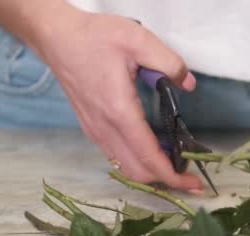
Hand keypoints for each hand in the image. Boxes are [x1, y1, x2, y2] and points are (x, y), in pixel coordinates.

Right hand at [29, 3, 203, 191]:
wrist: (55, 37)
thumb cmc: (93, 38)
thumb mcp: (138, 40)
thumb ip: (169, 62)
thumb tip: (188, 83)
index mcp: (119, 112)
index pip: (149, 157)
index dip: (173, 175)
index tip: (194, 184)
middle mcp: (105, 129)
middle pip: (138, 172)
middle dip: (167, 180)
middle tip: (192, 176)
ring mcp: (95, 131)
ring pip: (126, 167)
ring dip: (152, 172)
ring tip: (177, 164)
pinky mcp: (92, 128)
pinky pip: (117, 156)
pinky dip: (139, 162)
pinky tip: (155, 151)